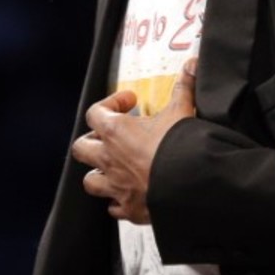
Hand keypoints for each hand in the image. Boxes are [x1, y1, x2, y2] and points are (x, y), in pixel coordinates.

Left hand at [71, 58, 197, 223]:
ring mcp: (116, 186)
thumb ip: (185, 86)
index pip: (94, 112)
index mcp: (115, 132)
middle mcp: (108, 159)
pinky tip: (129, 194)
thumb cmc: (180, 148)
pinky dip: (117, 200)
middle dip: (92, 140)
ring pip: (90, 180)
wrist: (191, 187)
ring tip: (114, 166)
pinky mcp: (129, 209)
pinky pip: (113, 207)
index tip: (128, 102)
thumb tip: (192, 65)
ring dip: (99, 173)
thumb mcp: (182, 111)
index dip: (109, 104)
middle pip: (81, 148)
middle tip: (111, 136)